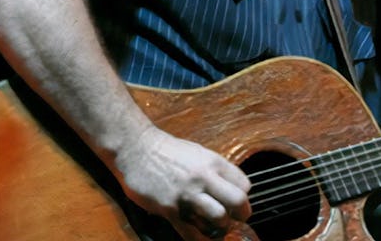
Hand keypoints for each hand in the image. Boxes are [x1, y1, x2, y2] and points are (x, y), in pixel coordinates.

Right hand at [115, 128, 251, 238]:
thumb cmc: (167, 151)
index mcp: (214, 163)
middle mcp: (204, 178)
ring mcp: (187, 194)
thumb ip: (214, 171)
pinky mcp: (170, 209)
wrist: (135, 149)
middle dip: (240, 215)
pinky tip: (198, 237)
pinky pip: (191, 233)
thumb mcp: (197, 153)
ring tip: (214, 228)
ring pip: (219, 218)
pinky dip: (198, 239)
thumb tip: (228, 189)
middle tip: (233, 219)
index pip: (245, 185)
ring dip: (220, 227)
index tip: (234, 203)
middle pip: (238, 202)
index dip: (243, 197)